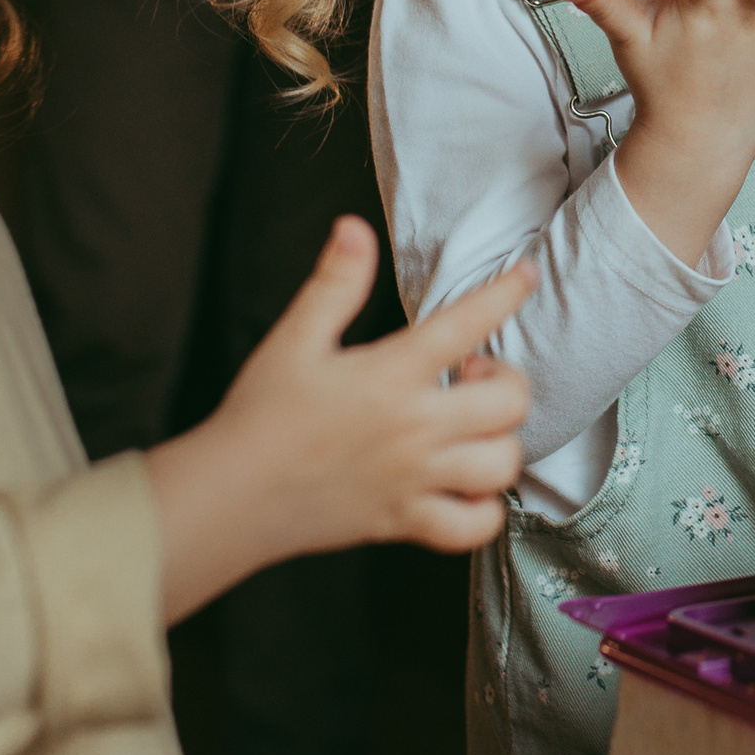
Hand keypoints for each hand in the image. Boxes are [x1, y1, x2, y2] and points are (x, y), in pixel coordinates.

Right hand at [148, 219, 532, 621]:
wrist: (228, 496)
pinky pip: (475, 526)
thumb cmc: (259, 416)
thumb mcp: (294, 339)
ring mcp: (414, 480)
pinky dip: (484, 509)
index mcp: (390, 374)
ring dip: (500, 441)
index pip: (467, 323)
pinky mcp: (406, 522)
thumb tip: (354, 228)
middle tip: (470, 376)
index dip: (506, 293)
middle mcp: (413, 428)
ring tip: (470, 428)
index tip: (526, 275)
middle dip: (507, 380)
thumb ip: (335, 283)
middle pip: (509, 402)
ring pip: (502, 464)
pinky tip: (463, 484)